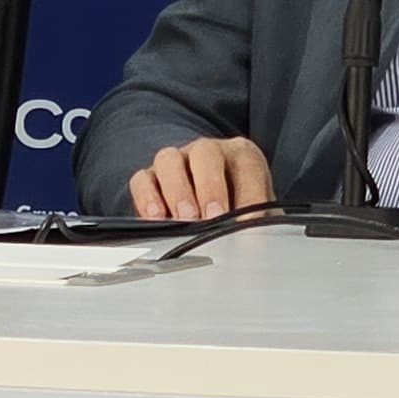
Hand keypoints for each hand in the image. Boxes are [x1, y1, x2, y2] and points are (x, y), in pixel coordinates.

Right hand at [128, 135, 274, 219]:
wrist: (211, 213)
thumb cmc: (238, 213)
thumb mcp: (256, 218)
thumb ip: (257, 226)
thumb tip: (254, 245)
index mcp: (241, 157)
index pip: (247, 165)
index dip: (249, 193)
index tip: (249, 223)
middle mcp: (207, 153)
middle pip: (205, 153)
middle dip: (209, 187)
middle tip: (212, 217)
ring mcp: (176, 162)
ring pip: (169, 160)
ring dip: (177, 190)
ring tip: (184, 220)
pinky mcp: (149, 178)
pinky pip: (141, 180)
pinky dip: (147, 198)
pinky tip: (156, 219)